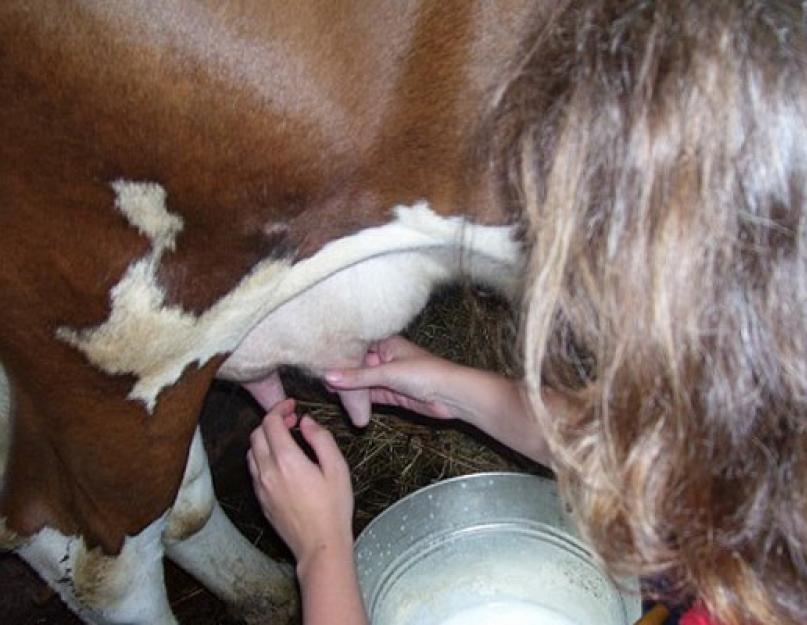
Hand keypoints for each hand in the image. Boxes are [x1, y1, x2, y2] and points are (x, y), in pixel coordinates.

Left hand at [247, 398, 353, 568]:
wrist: (319, 546)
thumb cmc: (333, 508)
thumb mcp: (337, 468)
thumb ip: (321, 439)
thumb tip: (307, 421)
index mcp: (286, 460)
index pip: (270, 422)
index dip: (280, 408)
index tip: (292, 405)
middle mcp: (267, 471)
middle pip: (257, 433)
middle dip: (272, 421)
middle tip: (291, 420)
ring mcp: (261, 487)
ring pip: (251, 451)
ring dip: (265, 438)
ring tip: (285, 439)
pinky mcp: (260, 500)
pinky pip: (253, 469)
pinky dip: (262, 456)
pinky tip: (280, 461)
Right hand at [324, 336, 462, 422]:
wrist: (452, 395)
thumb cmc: (424, 373)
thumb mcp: (387, 373)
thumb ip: (357, 377)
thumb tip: (327, 377)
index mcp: (386, 342)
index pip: (357, 345)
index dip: (340, 353)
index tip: (319, 360)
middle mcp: (386, 357)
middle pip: (358, 365)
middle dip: (342, 373)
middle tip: (320, 380)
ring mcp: (389, 376)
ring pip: (363, 382)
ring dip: (350, 388)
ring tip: (327, 392)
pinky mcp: (392, 393)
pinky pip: (371, 395)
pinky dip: (360, 399)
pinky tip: (345, 401)